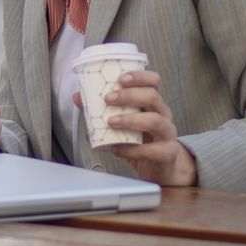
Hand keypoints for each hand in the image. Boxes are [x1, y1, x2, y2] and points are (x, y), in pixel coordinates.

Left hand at [79, 70, 197, 186]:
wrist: (157, 169)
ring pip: (155, 121)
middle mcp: (164, 115)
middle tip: (108, 99)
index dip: (140, 76)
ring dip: (131, 119)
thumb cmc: (139, 142)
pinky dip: (131, 149)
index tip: (121, 77)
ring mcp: (168, 135)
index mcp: (153, 104)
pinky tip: (115, 148)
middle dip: (130, 95)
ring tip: (111, 122)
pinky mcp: (167, 154)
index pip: (154, 82)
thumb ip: (101, 110)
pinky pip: (151, 150)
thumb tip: (77, 96)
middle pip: (153, 97)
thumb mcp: (122, 123)